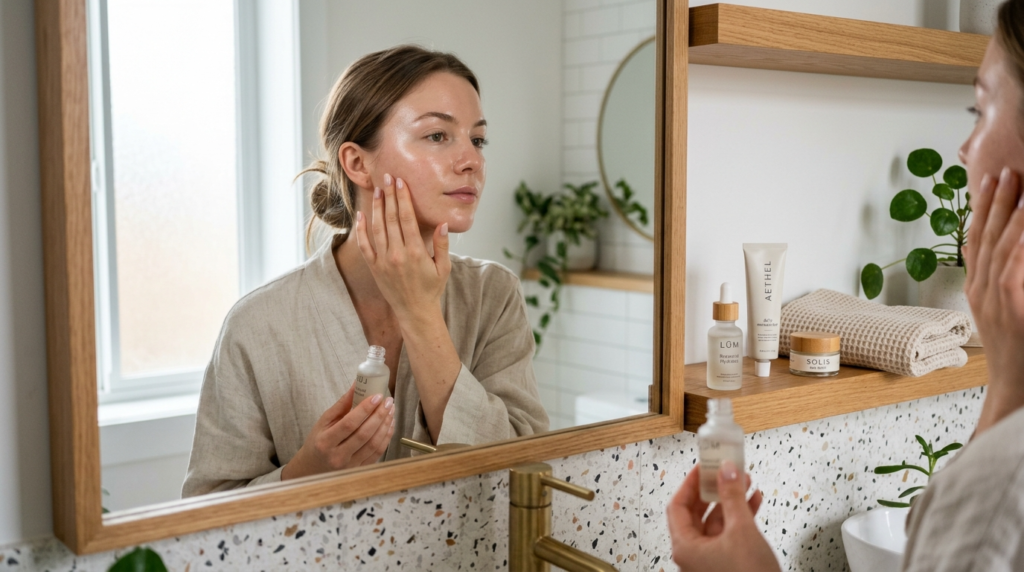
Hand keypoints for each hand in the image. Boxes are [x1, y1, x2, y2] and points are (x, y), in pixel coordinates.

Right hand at [281, 385, 394, 479]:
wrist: (314, 468)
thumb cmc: (318, 441)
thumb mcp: (324, 421)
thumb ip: (342, 404)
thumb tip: (357, 384)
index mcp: (325, 442)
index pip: (349, 424)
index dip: (365, 409)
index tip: (377, 396)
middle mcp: (338, 456)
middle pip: (364, 434)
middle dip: (379, 415)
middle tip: (388, 401)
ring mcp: (350, 466)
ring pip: (374, 444)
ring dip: (385, 425)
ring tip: (390, 410)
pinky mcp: (360, 469)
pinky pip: (378, 453)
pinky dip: (386, 437)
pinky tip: (389, 424)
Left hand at [354, 173, 449, 325]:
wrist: (414, 312)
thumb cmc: (431, 289)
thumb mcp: (444, 268)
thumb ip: (442, 245)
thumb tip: (442, 224)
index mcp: (416, 253)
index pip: (407, 219)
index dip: (403, 199)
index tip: (400, 183)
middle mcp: (397, 255)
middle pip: (391, 219)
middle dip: (390, 196)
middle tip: (388, 178)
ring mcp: (383, 261)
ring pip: (377, 228)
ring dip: (377, 207)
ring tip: (378, 191)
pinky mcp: (374, 267)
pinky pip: (364, 244)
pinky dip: (361, 229)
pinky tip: (361, 214)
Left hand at [666, 461, 779, 571]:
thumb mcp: (741, 530)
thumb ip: (732, 497)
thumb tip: (725, 471)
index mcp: (685, 546)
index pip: (678, 506)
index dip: (690, 483)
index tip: (703, 466)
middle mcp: (692, 555)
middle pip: (697, 513)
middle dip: (714, 490)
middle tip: (725, 471)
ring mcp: (709, 561)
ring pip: (716, 523)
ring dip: (731, 501)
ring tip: (745, 482)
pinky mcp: (726, 565)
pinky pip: (728, 535)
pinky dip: (740, 518)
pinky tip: (754, 502)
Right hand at [962, 167, 1023, 427]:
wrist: (1016, 388)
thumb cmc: (1020, 354)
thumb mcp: (1007, 315)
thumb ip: (1003, 286)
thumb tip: (996, 258)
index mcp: (978, 292)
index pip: (975, 243)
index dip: (981, 213)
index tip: (987, 185)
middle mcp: (979, 291)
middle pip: (983, 238)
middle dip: (994, 203)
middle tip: (1003, 172)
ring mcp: (990, 298)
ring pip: (998, 245)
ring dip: (1009, 212)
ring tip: (1018, 184)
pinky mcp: (1007, 303)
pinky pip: (1012, 263)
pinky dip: (1018, 238)